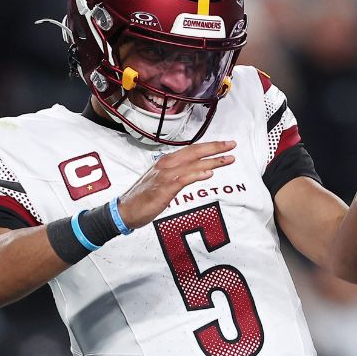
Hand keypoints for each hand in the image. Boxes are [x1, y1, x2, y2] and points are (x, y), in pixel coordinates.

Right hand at [118, 141, 235, 227]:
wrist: (125, 210)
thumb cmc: (143, 197)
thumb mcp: (162, 181)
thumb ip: (178, 174)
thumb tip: (197, 170)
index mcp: (166, 162)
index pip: (192, 150)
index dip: (210, 146)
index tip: (225, 144)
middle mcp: (166, 165)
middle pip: (194, 152)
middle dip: (215, 148)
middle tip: (232, 144)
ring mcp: (164, 176)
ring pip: (192, 164)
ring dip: (212, 160)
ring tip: (227, 159)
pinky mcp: (164, 189)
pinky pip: (183, 179)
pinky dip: (196, 174)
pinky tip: (208, 173)